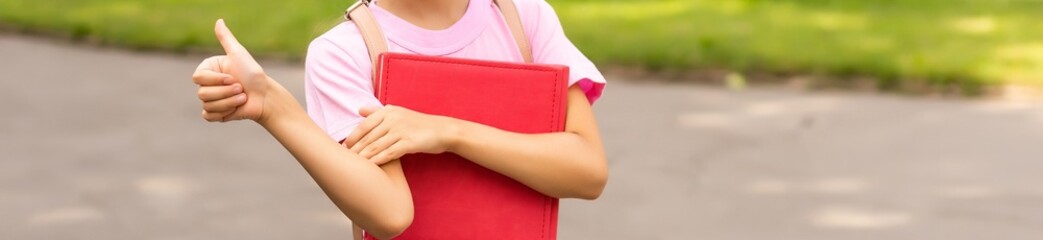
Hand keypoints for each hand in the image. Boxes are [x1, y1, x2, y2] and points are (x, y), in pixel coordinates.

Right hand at [191, 19, 270, 121]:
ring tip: (243, 98)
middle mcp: (207, 84)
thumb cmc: (253, 75)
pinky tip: (235, 109)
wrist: (265, 97)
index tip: (233, 78)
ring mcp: (210, 99)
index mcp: (209, 70)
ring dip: (229, 103)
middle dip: (226, 92)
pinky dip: (223, 114)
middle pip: (202, 93)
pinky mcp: (215, 113)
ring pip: (207, 105)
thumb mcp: (239, 54)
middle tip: (241, 89)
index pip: (198, 77)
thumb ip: (226, 39)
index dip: (216, 80)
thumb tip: (219, 21)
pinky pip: (208, 116)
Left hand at [344, 105, 460, 164]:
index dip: (352, 137)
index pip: (364, 125)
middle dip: (355, 150)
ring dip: (363, 157)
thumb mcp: (398, 113)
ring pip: (376, 146)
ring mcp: (401, 130)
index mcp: (388, 111)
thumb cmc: (418, 124)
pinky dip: (378, 161)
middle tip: (343, 161)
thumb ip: (377, 112)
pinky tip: (370, 168)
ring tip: (354, 167)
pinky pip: (389, 153)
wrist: (442, 130)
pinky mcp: (409, 142)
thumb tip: (359, 110)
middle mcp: (393, 118)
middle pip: (368, 137)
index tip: (343, 148)